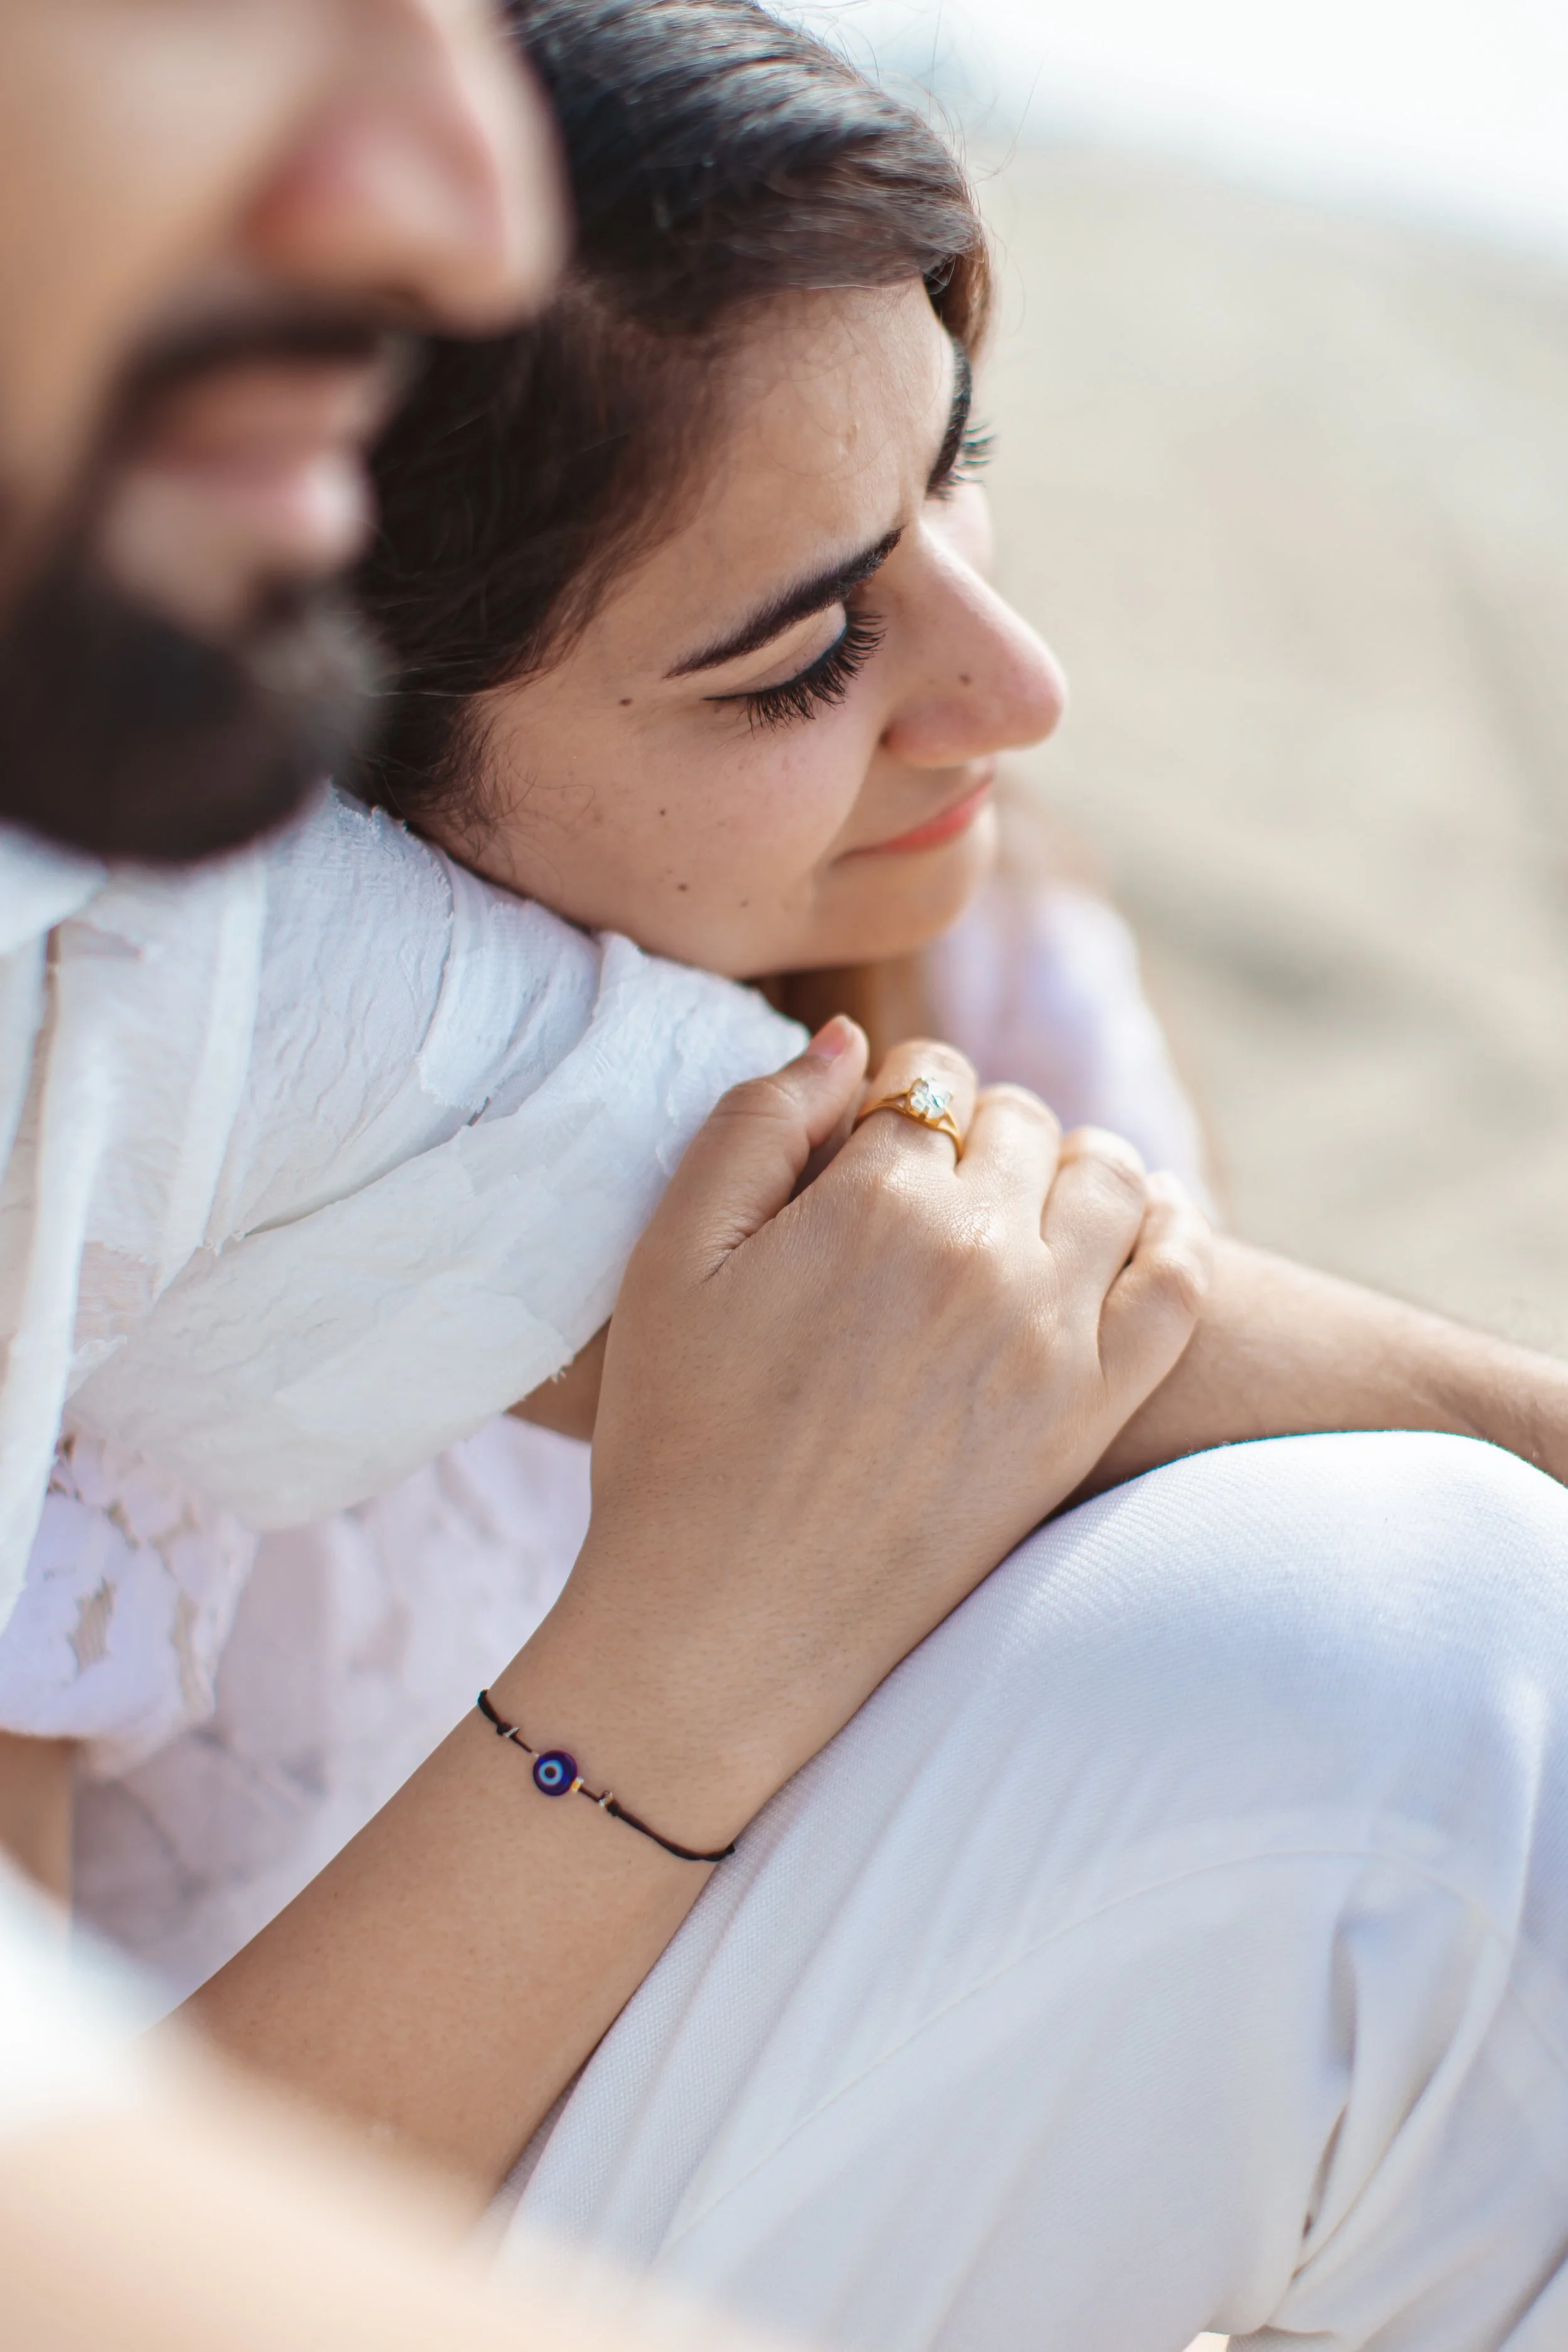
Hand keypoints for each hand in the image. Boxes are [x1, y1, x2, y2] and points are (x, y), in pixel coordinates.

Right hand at [499, 1018, 1211, 1849]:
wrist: (729, 1625)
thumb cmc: (678, 1441)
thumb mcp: (668, 1260)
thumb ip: (754, 1125)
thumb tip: (850, 1044)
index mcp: (875, 1202)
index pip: (927, 1077)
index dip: (896, 1097)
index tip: (873, 1139)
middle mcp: (980, 1255)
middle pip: (1022, 1122)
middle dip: (978, 1130)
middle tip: (935, 1184)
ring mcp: (1050, 1336)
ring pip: (1113, 1178)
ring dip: (1074, 1166)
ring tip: (1030, 1200)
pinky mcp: (1090, 1414)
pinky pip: (1180, 1284)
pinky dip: (1172, 1235)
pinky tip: (1140, 1231)